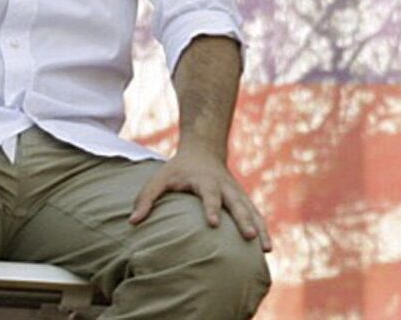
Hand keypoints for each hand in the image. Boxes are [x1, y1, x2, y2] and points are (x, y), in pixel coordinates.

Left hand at [130, 144, 271, 251]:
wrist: (204, 151)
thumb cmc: (178, 169)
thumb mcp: (159, 178)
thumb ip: (146, 198)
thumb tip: (132, 222)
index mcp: (206, 181)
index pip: (209, 195)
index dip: (212, 208)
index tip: (214, 224)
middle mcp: (225, 187)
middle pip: (237, 204)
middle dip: (244, 220)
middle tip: (250, 236)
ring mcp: (236, 193)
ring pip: (251, 210)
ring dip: (260, 228)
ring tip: (267, 249)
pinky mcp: (242, 199)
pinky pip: (255, 214)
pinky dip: (263, 228)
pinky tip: (268, 248)